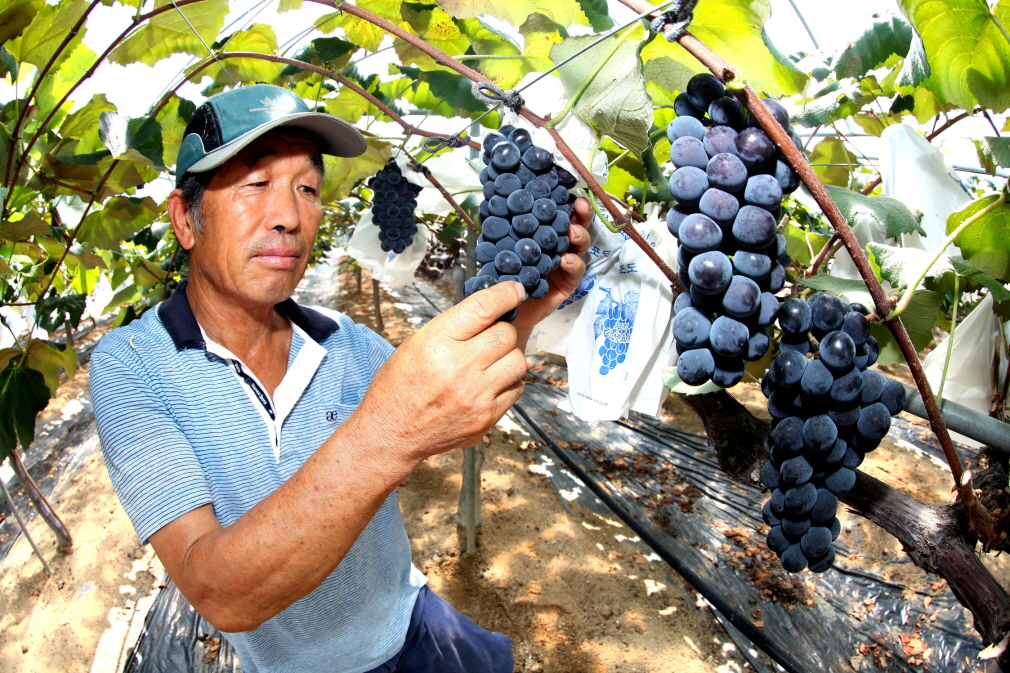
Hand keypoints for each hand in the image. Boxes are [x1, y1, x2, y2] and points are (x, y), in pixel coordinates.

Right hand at [347, 281, 527, 462]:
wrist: (390, 434)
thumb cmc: (399, 386)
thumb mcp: (415, 344)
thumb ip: (453, 328)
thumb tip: (492, 311)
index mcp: (437, 342)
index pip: (484, 308)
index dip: (506, 294)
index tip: (516, 291)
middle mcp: (459, 367)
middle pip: (506, 334)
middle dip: (501, 331)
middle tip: (487, 339)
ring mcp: (476, 395)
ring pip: (518, 361)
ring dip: (508, 357)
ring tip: (489, 363)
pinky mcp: (486, 417)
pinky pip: (516, 389)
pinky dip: (508, 382)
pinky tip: (488, 384)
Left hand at [511, 196, 592, 341]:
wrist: (504, 309)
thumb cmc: (503, 274)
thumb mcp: (499, 247)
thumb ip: (502, 228)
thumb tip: (494, 200)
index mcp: (545, 233)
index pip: (558, 214)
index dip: (565, 201)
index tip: (568, 191)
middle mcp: (559, 246)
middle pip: (577, 226)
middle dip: (581, 215)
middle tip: (580, 206)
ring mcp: (565, 264)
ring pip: (580, 247)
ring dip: (578, 236)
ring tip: (571, 233)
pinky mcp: (567, 283)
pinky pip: (576, 272)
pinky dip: (573, 264)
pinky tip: (566, 260)